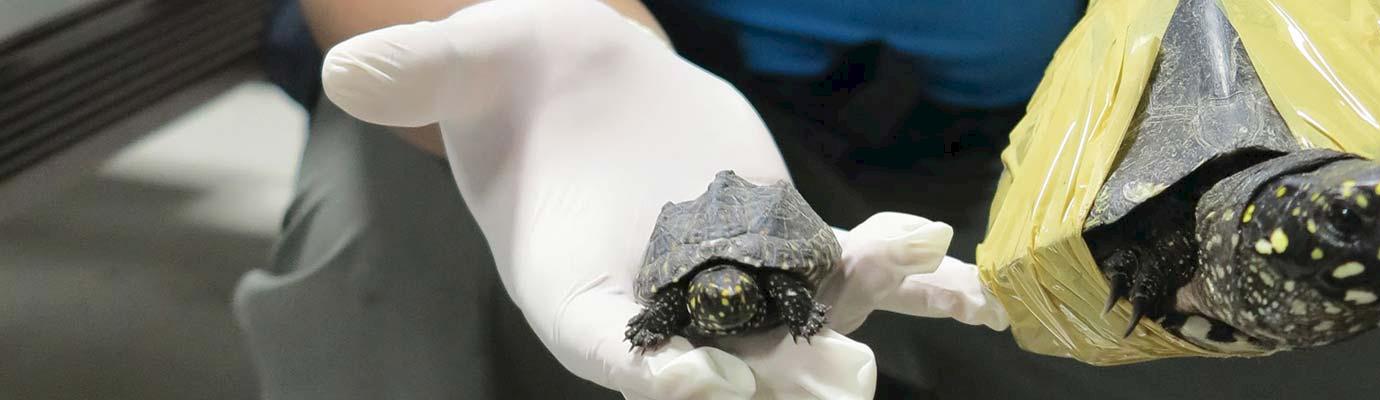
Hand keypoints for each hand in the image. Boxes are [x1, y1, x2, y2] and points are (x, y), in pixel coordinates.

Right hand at [317, 0, 956, 397]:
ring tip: (912, 322)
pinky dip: (898, 273)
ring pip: (795, 321)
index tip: (704, 381)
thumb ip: (421, 72)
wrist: (579, 77)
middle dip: (776, 373)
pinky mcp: (784, 239)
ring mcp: (729, 277)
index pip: (608, 347)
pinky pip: (845, 265)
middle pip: (718, 355)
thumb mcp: (467, 61)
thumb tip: (352, 73)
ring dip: (851, 329)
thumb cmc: (514, 76)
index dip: (651, 370)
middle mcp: (657, 302)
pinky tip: (959, 276)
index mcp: (573, 287)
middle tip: (836, 384)